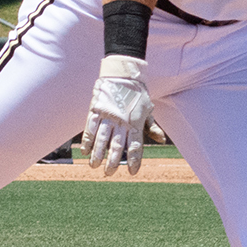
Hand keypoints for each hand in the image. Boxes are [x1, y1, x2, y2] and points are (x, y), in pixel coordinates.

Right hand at [82, 54, 153, 175]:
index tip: (132, 172)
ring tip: (94, 166)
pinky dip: (87, 140)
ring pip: (102, 139)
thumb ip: (151, 126)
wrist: (123, 73)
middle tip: (109, 173)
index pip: (135, 145)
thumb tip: (162, 140)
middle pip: (117, 145)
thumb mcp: (148, 109)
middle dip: (113, 161)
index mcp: (135, 123)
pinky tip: (85, 152)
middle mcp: (121, 121)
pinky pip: (90, 127)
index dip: (134, 160)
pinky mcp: (96, 109)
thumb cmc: (137, 93)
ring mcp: (107, 115)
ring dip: (97, 154)